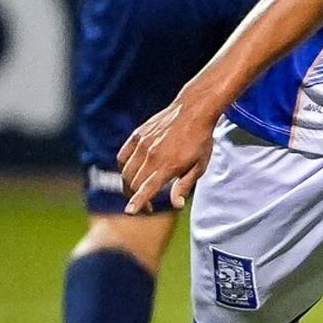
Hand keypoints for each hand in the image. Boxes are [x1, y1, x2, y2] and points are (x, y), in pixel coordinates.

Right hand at [117, 94, 221, 213]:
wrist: (194, 110)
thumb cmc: (200, 140)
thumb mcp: (199, 165)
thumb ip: (184, 186)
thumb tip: (176, 205)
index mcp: (169, 164)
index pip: (148, 188)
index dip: (138, 202)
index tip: (130, 212)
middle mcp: (152, 155)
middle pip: (134, 184)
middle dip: (136, 198)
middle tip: (148, 206)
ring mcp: (142, 144)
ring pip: (126, 172)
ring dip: (129, 186)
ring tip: (139, 191)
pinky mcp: (137, 135)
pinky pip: (122, 157)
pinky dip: (123, 168)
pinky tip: (131, 173)